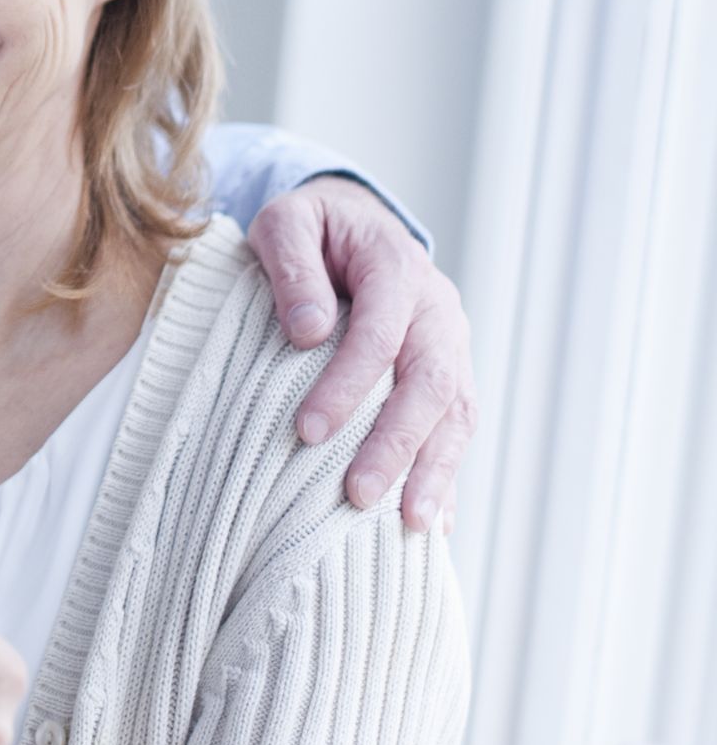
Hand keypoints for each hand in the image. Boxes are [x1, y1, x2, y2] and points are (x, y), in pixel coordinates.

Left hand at [249, 176, 476, 532]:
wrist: (354, 221)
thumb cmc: (312, 226)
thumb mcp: (287, 222)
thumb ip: (293, 266)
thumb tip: (308, 331)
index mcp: (397, 268)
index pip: (380, 335)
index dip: (348, 385)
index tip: (307, 430)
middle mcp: (437, 310)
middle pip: (431, 382)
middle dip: (398, 442)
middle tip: (358, 493)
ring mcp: (451, 345)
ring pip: (456, 412)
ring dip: (435, 470)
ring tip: (409, 523)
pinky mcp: (450, 374)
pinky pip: (457, 427)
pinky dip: (448, 474)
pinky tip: (436, 522)